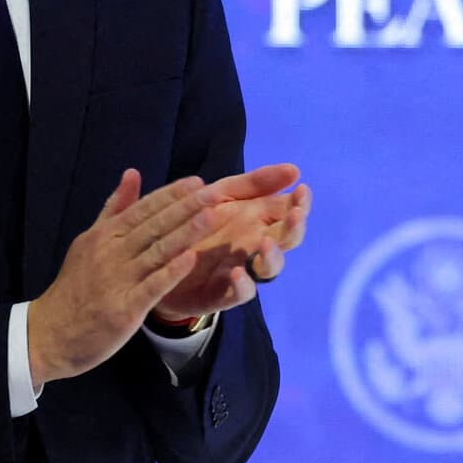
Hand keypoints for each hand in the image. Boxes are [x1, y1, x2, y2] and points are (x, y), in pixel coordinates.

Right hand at [27, 172, 212, 387]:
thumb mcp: (89, 241)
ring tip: (211, 217)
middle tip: (213, 193)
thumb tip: (132, 173)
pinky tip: (191, 259)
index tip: (197, 183)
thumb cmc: (75, 287)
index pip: (142, 209)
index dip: (170, 195)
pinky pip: (151, 287)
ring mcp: (117, 280)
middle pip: (153, 226)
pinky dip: (171, 272)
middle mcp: (110, 252)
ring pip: (156, 252)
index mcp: (104, 235)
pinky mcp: (123, 308)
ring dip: (185, 233)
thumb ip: (114, 209)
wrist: (50, 331)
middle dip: (185, 208)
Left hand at [149, 165, 310, 326]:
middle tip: (295, 215)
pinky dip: (242, 284)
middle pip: (286, 239)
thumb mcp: (222, 195)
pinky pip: (240, 293)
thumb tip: (294, 169)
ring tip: (266, 243)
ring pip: (269, 268)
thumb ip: (254, 183)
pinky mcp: (223, 293)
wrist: (160, 260)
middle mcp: (256, 246)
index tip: (302, 190)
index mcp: (258, 220)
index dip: (299, 202)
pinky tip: (237, 272)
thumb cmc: (197, 223)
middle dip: (294, 227)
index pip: (288, 211)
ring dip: (272, 256)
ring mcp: (243, 270)